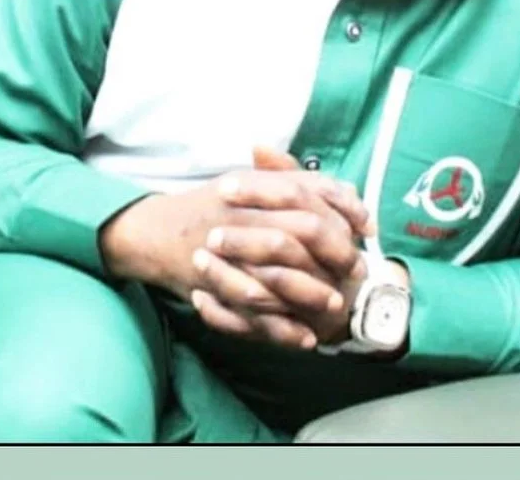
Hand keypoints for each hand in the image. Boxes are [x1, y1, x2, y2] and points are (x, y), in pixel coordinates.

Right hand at [99, 156, 372, 349]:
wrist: (154, 230)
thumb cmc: (214, 204)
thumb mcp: (252, 180)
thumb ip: (296, 181)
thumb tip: (346, 188)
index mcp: (251, 187)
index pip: (305, 191)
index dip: (341, 208)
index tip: (365, 227)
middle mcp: (239, 216)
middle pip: (296, 232)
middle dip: (332, 252)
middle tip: (356, 270)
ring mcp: (224, 254)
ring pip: (274, 276)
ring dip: (309, 292)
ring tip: (335, 306)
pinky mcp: (211, 288)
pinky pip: (250, 314)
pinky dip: (280, 328)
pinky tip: (305, 338)